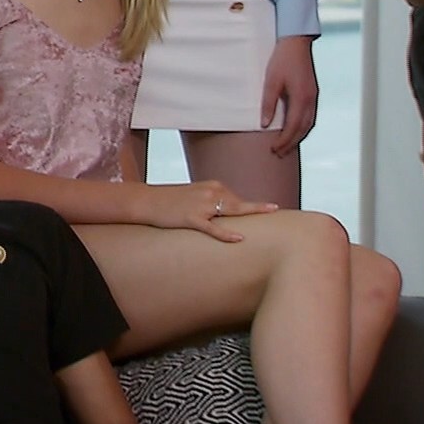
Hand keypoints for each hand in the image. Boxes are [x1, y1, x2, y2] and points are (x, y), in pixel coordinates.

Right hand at [144, 180, 275, 242]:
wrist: (147, 201)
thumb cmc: (170, 201)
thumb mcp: (195, 196)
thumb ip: (213, 202)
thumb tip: (229, 215)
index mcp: (212, 186)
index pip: (237, 200)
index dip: (252, 209)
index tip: (272, 210)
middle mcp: (210, 192)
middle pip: (239, 205)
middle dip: (256, 211)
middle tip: (277, 212)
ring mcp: (202, 205)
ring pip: (230, 212)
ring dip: (246, 220)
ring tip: (267, 223)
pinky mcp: (192, 218)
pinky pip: (213, 227)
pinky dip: (226, 233)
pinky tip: (239, 238)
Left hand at [262, 35, 318, 155]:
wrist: (295, 43)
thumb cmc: (281, 60)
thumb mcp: (270, 81)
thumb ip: (268, 104)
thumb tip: (265, 124)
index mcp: (301, 98)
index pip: (293, 127)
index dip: (284, 141)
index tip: (274, 150)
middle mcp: (311, 100)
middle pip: (303, 129)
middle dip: (291, 143)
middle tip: (279, 153)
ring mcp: (314, 96)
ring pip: (309, 124)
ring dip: (298, 136)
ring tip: (286, 145)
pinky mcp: (312, 92)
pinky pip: (310, 116)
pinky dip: (303, 127)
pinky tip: (294, 129)